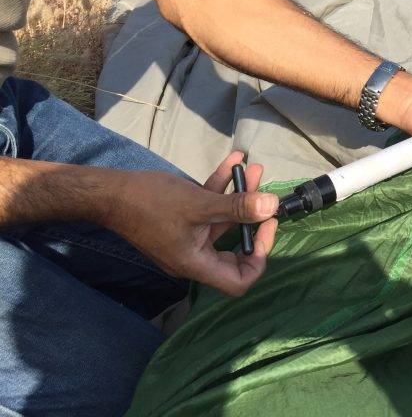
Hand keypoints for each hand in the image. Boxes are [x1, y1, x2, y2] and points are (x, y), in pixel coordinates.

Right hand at [105, 151, 278, 295]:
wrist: (109, 192)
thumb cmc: (150, 202)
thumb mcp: (200, 204)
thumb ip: (237, 207)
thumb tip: (272, 206)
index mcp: (195, 264)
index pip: (238, 281)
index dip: (258, 257)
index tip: (266, 226)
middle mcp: (193, 256)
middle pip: (234, 247)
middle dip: (252, 217)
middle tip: (265, 195)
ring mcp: (187, 238)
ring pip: (222, 220)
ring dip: (239, 195)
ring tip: (250, 168)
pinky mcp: (181, 221)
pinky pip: (208, 208)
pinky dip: (220, 188)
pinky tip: (233, 161)